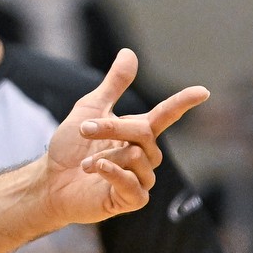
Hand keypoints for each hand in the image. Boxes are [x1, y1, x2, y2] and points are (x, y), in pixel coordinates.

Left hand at [42, 49, 207, 227]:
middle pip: (144, 134)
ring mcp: (140, 179)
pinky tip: (96, 168)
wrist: (49, 181)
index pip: (165, 115)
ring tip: (86, 163)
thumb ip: (113, 86)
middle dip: (112, 127)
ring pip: (137, 158)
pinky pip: (135, 186)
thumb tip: (129, 52)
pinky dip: (113, 173)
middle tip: (84, 128)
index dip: (183, 103)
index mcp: (136, 133)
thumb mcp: (89, 110)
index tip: (203, 91)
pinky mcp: (131, 200)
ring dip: (106, 155)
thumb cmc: (69, 147)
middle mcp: (143, 155)